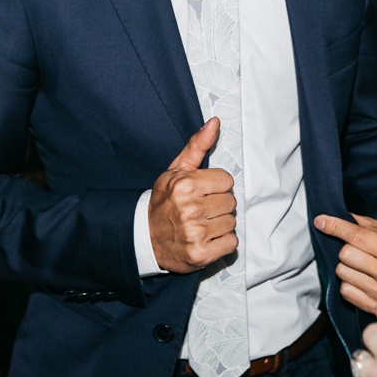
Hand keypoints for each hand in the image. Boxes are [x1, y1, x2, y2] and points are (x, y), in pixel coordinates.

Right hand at [147, 118, 237, 274]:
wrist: (144, 239)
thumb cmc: (163, 203)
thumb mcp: (174, 172)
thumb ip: (196, 146)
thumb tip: (215, 122)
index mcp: (184, 185)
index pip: (227, 181)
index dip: (216, 187)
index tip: (201, 194)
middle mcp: (189, 209)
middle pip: (231, 202)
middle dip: (218, 206)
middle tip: (199, 211)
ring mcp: (195, 234)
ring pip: (231, 222)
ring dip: (220, 225)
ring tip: (201, 226)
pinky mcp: (200, 255)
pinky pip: (231, 243)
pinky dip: (222, 243)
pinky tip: (205, 240)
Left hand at [311, 211, 376, 314]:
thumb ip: (365, 224)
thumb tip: (335, 216)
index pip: (357, 236)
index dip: (336, 226)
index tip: (321, 221)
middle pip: (346, 254)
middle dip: (347, 248)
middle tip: (359, 250)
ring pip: (342, 272)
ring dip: (347, 266)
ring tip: (362, 266)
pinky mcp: (373, 307)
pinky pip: (344, 290)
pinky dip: (349, 283)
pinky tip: (363, 279)